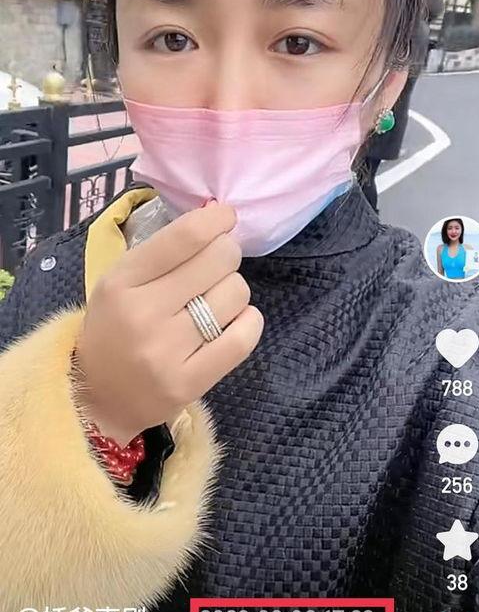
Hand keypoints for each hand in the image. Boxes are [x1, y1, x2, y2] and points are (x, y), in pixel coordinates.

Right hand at [74, 203, 263, 445]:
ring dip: (234, 291)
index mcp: (122, 282)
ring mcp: (167, 351)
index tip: (226, 217)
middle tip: (216, 267)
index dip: (217, 219)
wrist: (97, 396)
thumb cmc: (114, 328)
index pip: (185, 237)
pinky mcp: (189, 382)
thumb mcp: (119, 281)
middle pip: (219, 260)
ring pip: (235, 295)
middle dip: (226, 255)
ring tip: (215, 302)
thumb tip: (219, 215)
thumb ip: (164, 251)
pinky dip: (249, 321)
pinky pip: (242, 338)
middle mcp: (143, 314)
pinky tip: (235, 321)